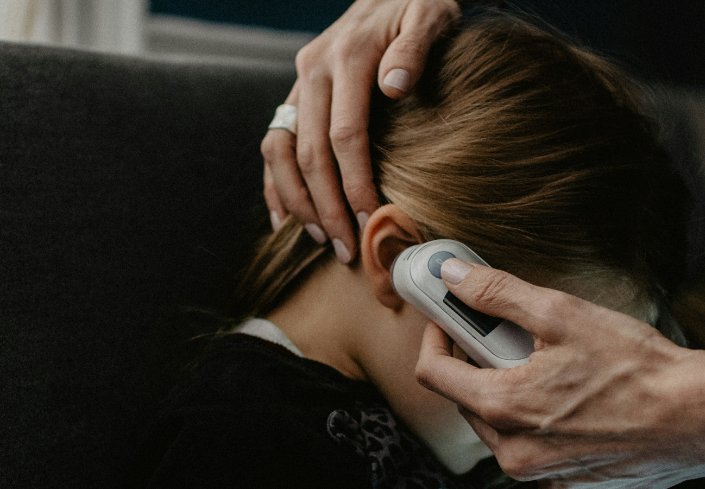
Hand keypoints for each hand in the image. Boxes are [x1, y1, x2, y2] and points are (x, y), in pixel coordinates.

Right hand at [261, 0, 458, 263]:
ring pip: (281, 152)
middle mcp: (313, 70)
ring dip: (296, 200)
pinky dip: (275, 184)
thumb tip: (395, 85)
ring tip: (317, 240)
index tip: (371, 220)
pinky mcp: (295, 95)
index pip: (345, 134)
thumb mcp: (430, 14)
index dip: (355, 182)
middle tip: (346, 249)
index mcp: (347, 56)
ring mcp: (299, 84)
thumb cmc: (419, 5)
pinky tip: (285, 220)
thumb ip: (415, 47)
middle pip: (310, 152)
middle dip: (326, 206)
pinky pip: (274, 144)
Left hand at [415, 259, 704, 488]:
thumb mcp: (560, 314)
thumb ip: (496, 294)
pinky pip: (550, 463)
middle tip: (515, 341)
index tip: (449, 319)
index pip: (434, 375)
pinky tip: (588, 414)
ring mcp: (549, 482)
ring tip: (561, 376)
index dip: (436, 338)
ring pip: (510, 436)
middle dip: (483, 370)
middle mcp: (517, 458)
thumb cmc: (637, 366)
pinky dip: (557, 438)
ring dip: (520, 405)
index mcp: (503, 410)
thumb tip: (452, 275)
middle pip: (472, 406)